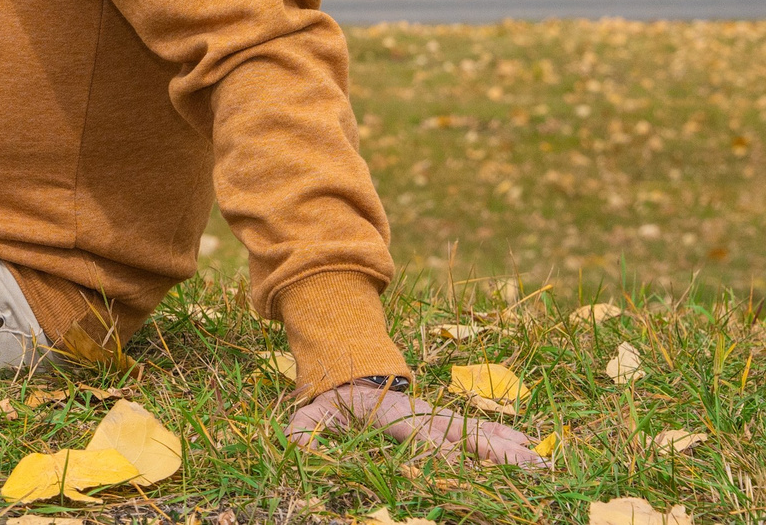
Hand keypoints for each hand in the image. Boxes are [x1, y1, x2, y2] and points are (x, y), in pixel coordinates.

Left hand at [286, 379, 547, 467]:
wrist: (348, 364)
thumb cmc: (332, 398)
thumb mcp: (312, 411)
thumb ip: (303, 428)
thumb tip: (294, 442)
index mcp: (395, 416)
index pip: (424, 439)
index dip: (442, 455)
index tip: (463, 472)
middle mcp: (424, 415)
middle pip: (463, 436)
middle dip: (495, 452)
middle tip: (529, 467)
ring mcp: (439, 414)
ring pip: (480, 431)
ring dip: (512, 446)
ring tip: (543, 461)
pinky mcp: (447, 417)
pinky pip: (482, 426)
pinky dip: (509, 436)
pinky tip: (535, 448)